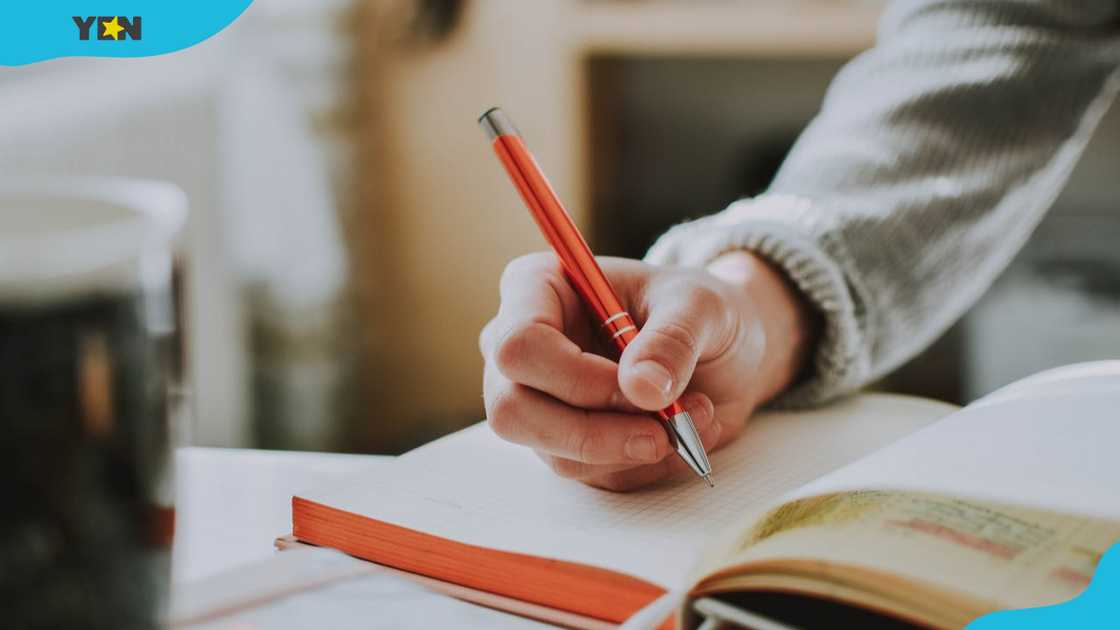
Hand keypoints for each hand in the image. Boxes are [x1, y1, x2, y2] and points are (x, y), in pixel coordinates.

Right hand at [479, 250, 817, 490]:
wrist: (722, 349)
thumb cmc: (698, 310)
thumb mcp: (702, 306)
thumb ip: (673, 339)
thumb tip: (642, 389)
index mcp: (537, 288)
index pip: (518, 344)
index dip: (574, 377)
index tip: (640, 387)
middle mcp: (522, 347)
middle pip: (513, 410)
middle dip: (594, 432)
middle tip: (662, 431)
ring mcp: (536, 400)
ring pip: (554, 452)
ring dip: (632, 448)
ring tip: (693, 415)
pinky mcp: (564, 443)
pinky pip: (590, 475)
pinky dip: (643, 463)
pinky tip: (680, 432)